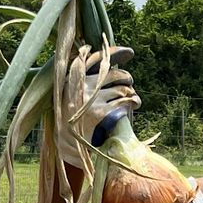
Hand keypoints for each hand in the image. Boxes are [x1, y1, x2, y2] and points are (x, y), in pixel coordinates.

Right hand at [58, 45, 139, 166]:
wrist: (68, 148)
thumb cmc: (74, 121)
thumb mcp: (73, 98)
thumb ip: (87, 82)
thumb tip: (110, 63)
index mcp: (71, 79)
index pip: (95, 58)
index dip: (114, 53)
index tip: (129, 53)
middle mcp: (80, 86)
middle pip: (113, 73)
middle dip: (125, 78)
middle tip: (128, 84)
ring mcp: (91, 99)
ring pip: (122, 87)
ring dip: (131, 93)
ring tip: (134, 100)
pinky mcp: (102, 113)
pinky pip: (126, 101)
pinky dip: (133, 102)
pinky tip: (133, 106)